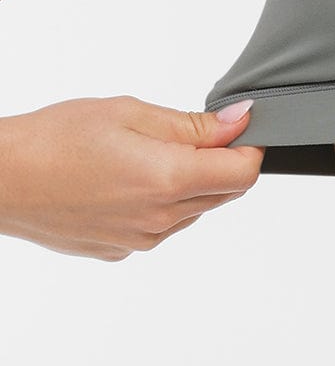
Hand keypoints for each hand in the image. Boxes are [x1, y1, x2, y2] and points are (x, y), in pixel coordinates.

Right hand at [0, 94, 262, 260]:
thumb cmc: (54, 139)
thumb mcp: (128, 113)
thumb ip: (192, 125)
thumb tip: (240, 122)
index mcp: (168, 180)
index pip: (244, 174)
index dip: (248, 148)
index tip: (235, 129)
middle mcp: (160, 220)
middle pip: (224, 194)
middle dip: (219, 164)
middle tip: (181, 136)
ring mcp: (140, 241)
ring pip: (193, 211)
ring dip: (186, 184)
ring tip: (139, 157)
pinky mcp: (121, 252)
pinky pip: (160, 227)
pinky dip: (157, 204)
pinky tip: (121, 183)